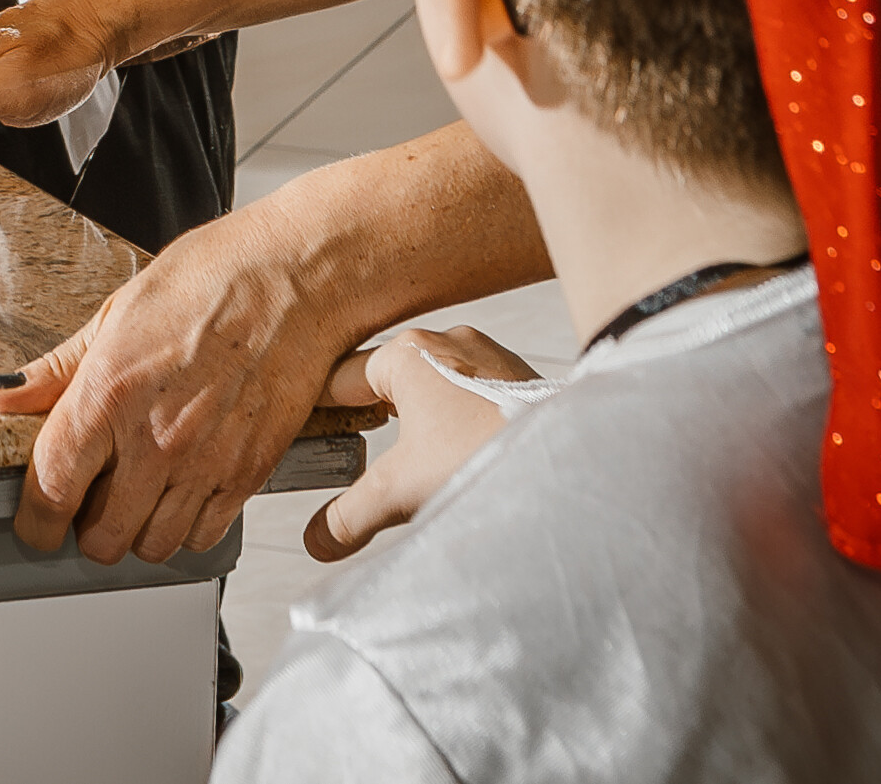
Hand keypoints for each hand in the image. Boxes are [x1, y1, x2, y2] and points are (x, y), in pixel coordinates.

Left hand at [0, 189, 377, 563]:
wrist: (298, 277)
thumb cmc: (214, 278)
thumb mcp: (116, 311)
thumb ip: (55, 369)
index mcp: (110, 394)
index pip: (51, 491)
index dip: (33, 523)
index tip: (34, 524)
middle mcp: (156, 440)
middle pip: (102, 538)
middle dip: (86, 529)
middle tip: (89, 500)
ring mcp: (206, 463)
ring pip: (154, 548)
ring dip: (138, 532)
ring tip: (137, 496)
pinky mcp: (250, 473)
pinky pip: (206, 535)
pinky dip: (188, 527)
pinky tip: (181, 490)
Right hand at [304, 325, 531, 558]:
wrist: (575, 462)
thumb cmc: (486, 459)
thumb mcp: (400, 493)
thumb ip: (349, 517)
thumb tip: (318, 540)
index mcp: (408, 353)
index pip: (340, 379)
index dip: (318, 413)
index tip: (305, 437)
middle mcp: (447, 341)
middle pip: (387, 381)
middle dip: (368, 420)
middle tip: (350, 457)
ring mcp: (490, 355)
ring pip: (433, 386)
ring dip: (416, 423)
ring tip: (409, 464)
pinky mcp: (521, 377)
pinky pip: (471, 394)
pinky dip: (456, 423)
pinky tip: (459, 456)